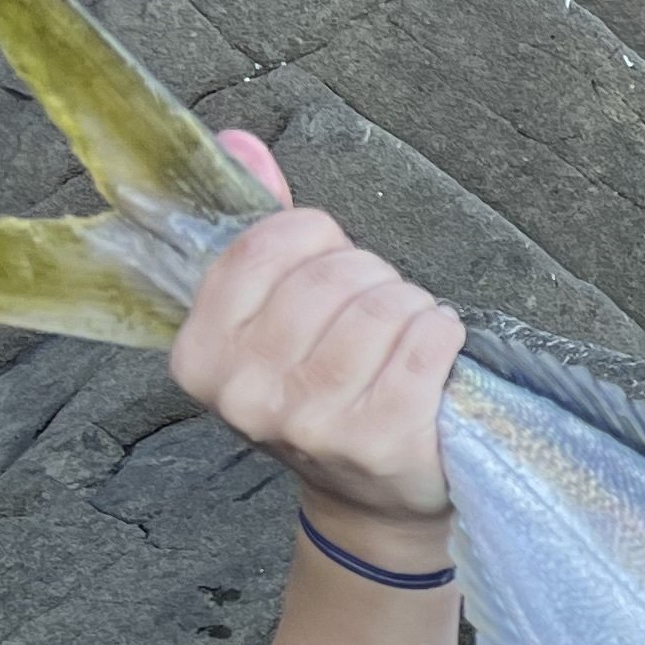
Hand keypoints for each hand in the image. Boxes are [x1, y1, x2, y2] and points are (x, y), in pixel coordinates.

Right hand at [168, 130, 462, 539]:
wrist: (371, 501)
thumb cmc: (323, 395)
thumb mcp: (272, 322)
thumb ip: (258, 232)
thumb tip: (242, 143)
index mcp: (202, 357)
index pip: (266, 247)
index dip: (316, 243)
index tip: (330, 270)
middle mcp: (247, 394)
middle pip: (331, 275)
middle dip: (368, 278)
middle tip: (376, 316)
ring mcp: (312, 422)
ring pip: (382, 304)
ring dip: (409, 307)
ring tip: (405, 338)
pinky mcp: (380, 439)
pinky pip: (424, 341)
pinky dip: (442, 332)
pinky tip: (436, 349)